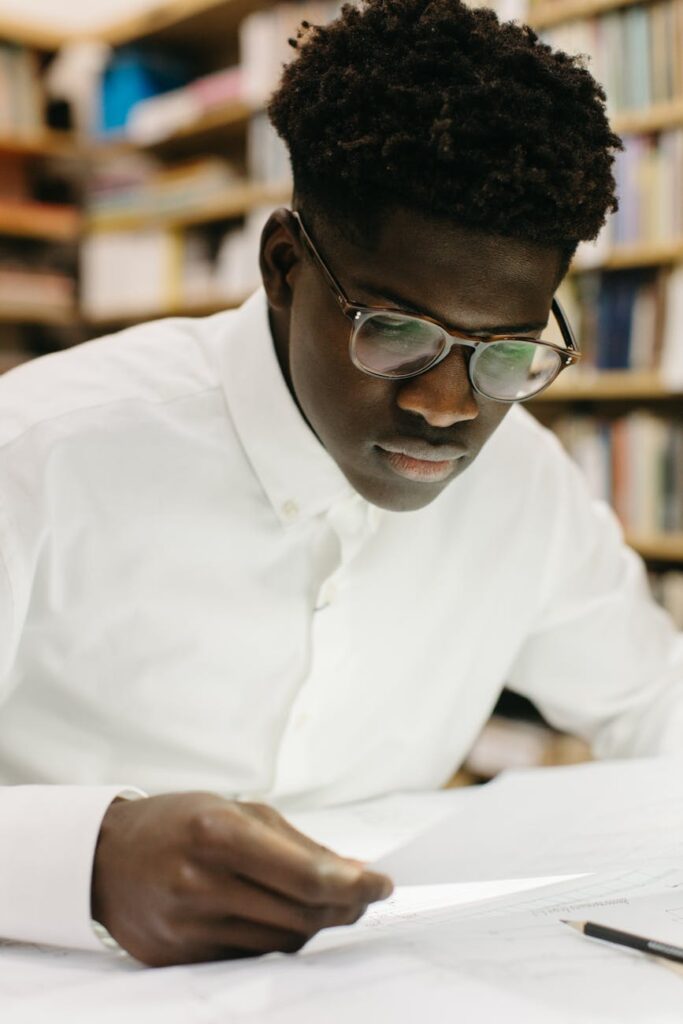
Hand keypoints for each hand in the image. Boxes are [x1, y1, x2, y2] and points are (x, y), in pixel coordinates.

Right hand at [91, 792, 392, 965]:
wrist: (103, 858)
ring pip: (282, 940)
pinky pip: (251, 954)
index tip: (384, 884)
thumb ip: (295, 843)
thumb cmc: (178, 821)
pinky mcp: (181, 957)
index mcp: (217, 833)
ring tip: (325, 900)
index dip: (354, 884)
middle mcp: (201, 883)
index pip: (305, 875)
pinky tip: (278, 914)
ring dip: (314, 922)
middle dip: (344, 904)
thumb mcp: (234, 810)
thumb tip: (353, 872)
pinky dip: (275, 936)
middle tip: (366, 893)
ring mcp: (189, 927)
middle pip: (300, 913)